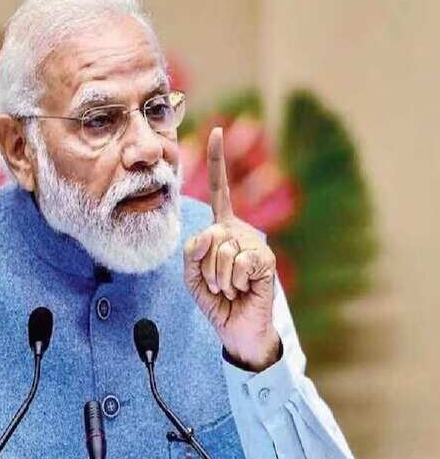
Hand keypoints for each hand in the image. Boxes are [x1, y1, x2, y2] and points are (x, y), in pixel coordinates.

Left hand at [183, 127, 279, 371]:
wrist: (236, 328)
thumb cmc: (216, 300)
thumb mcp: (191, 275)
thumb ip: (191, 252)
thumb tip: (212, 234)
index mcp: (222, 229)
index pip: (220, 191)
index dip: (219, 161)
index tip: (216, 130)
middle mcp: (239, 231)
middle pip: (208, 235)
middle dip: (204, 268)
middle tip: (219, 284)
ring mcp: (255, 244)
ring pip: (221, 251)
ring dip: (218, 278)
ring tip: (230, 288)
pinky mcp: (265, 261)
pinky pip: (238, 263)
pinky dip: (234, 282)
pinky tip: (244, 289)